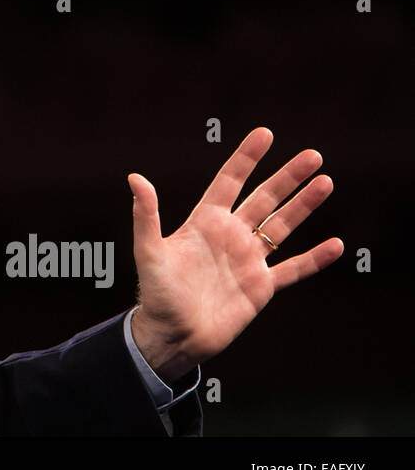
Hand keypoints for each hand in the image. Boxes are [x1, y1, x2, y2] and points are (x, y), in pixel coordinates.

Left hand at [129, 126, 343, 383]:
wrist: (173, 335)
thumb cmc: (156, 294)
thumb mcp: (149, 251)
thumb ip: (146, 215)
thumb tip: (135, 177)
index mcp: (204, 222)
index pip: (229, 181)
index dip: (246, 158)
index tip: (265, 134)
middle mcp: (230, 236)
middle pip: (264, 199)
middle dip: (288, 177)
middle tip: (313, 155)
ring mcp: (248, 260)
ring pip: (282, 227)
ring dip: (304, 206)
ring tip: (326, 182)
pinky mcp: (261, 287)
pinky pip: (293, 269)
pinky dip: (314, 259)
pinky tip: (335, 244)